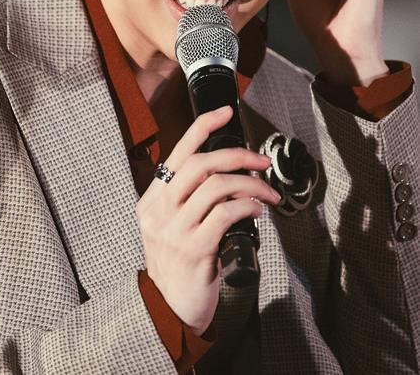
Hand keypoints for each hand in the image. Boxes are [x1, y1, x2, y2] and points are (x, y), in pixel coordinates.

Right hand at [136, 106, 277, 334]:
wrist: (170, 309)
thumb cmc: (180, 262)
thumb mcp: (172, 224)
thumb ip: (189, 197)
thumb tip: (227, 168)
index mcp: (153, 199)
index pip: (178, 152)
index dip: (203, 126)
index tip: (226, 112)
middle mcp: (159, 210)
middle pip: (201, 164)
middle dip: (238, 155)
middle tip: (262, 162)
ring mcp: (174, 230)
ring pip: (217, 186)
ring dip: (250, 185)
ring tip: (267, 194)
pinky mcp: (194, 249)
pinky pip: (226, 215)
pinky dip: (248, 206)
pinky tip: (257, 211)